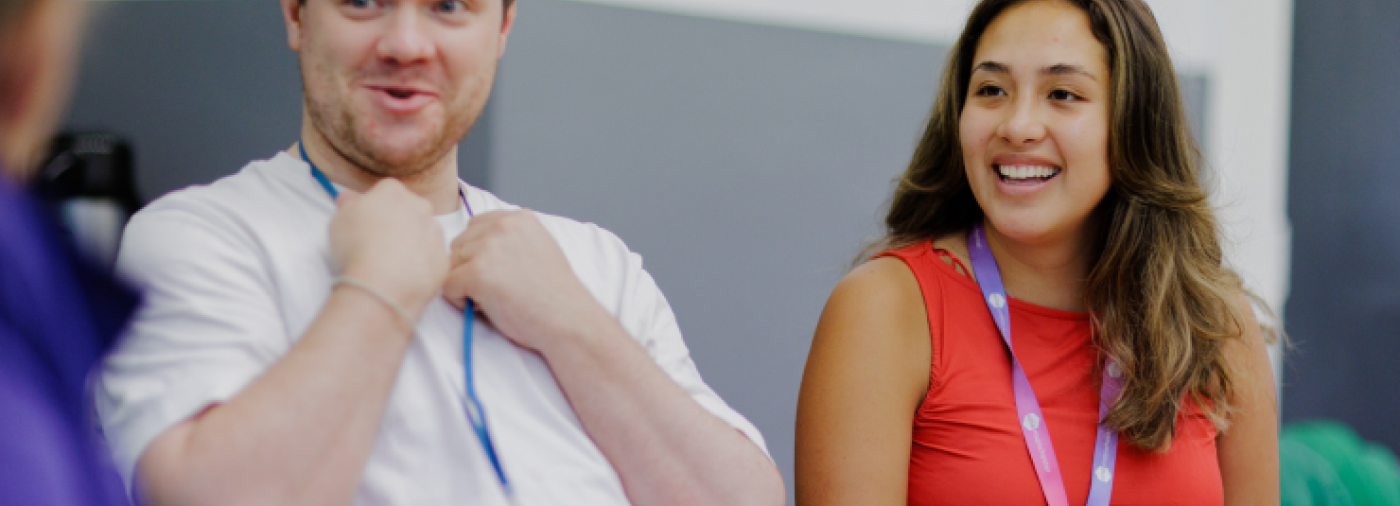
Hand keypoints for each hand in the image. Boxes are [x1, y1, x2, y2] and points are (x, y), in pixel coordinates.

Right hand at [329, 179, 448, 318]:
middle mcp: (420, 207)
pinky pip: (432, 259)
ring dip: (411, 244)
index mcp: (394, 192)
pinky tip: (404, 276)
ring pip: (424, 234)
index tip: (367, 223)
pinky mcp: (443, 259)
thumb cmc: (357, 247)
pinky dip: (421, 265)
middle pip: (409, 210)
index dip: (376, 208)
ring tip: (390, 263)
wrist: (381, 283)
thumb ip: (348, 204)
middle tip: (378, 243)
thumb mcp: (339, 218)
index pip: (386, 191)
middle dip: (397, 223)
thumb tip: (351, 200)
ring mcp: (435, 233)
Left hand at [442, 210, 609, 351]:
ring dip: (464, 284)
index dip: (480, 254)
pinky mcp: (477, 272)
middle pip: (459, 243)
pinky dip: (460, 301)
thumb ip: (512, 239)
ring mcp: (489, 247)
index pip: (476, 226)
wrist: (569, 320)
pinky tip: (487, 307)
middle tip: (497, 289)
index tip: (501, 274)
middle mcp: (503, 225)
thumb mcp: (539, 248)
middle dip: (469, 268)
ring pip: (450, 264)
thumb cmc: (555, 294)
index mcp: (520, 217)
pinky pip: (447, 286)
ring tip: (494, 298)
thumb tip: (478, 244)